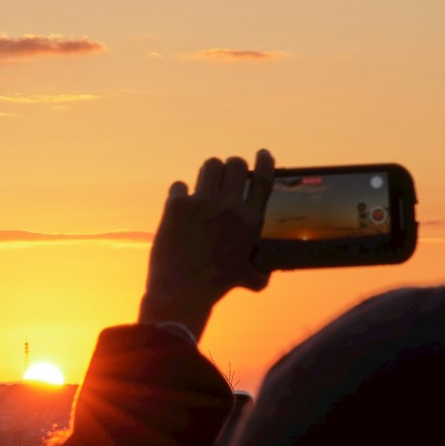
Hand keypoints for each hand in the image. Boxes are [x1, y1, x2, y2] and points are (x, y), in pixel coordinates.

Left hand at [141, 151, 271, 336]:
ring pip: (210, 165)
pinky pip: (180, 185)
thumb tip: (266, 276)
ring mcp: (203, 203)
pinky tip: (180, 205)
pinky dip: (180, 193)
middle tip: (226, 177)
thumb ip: (260, 272)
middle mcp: (230, 207)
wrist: (182, 291)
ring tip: (205, 185)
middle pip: (236, 164)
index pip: (264, 179)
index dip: (265, 161)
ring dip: (209, 172)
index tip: (262, 154)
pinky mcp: (178, 204)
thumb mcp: (248, 278)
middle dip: (232, 167)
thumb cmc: (217, 286)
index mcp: (250, 221)